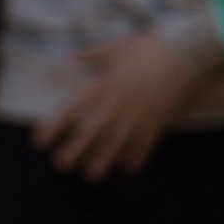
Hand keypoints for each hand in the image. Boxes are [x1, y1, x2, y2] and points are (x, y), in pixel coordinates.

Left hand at [33, 30, 198, 179]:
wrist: (184, 52)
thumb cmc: (148, 47)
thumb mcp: (116, 47)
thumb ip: (92, 55)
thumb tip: (70, 57)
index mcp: (103, 85)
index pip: (70, 110)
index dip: (52, 127)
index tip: (39, 142)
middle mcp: (116, 103)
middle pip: (89, 132)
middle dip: (72, 151)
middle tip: (59, 165)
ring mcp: (137, 114)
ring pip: (115, 143)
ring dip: (102, 160)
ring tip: (90, 175)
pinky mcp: (157, 120)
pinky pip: (145, 143)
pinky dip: (137, 157)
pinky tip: (129, 169)